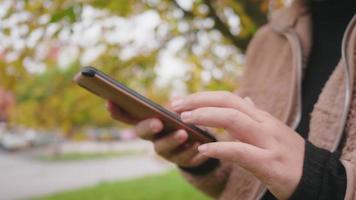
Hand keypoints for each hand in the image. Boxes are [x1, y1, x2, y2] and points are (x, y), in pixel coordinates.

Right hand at [106, 101, 208, 166]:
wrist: (199, 144)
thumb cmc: (182, 122)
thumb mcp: (179, 111)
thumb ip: (175, 106)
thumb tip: (174, 103)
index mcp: (148, 123)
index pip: (128, 117)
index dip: (117, 111)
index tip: (109, 102)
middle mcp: (152, 138)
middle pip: (143, 134)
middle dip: (148, 127)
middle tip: (157, 123)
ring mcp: (166, 151)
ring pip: (163, 148)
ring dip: (172, 140)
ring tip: (184, 133)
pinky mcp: (182, 160)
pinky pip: (185, 159)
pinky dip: (192, 152)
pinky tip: (199, 145)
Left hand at [171, 91, 304, 199]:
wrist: (317, 178)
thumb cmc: (288, 156)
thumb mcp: (273, 131)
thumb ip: (256, 116)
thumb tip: (246, 99)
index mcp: (262, 117)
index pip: (230, 98)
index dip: (203, 96)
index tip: (182, 99)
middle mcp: (265, 124)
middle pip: (229, 102)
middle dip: (199, 100)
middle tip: (176, 105)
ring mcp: (269, 142)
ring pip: (234, 120)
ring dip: (206, 117)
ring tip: (185, 119)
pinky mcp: (270, 163)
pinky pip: (241, 152)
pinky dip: (220, 148)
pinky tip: (204, 149)